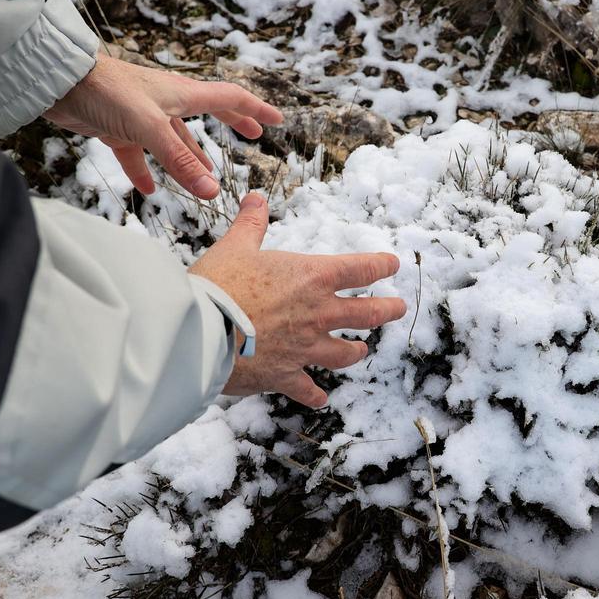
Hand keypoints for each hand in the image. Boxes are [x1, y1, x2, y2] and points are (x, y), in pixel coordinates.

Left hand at [44, 52, 282, 198]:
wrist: (57, 82)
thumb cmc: (106, 92)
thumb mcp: (149, 128)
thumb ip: (180, 162)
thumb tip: (213, 192)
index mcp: (182, 94)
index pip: (230, 98)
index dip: (255, 110)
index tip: (277, 120)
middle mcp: (166, 102)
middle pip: (208, 113)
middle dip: (231, 124)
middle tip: (252, 136)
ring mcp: (141, 115)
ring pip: (174, 140)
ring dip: (191, 158)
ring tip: (205, 179)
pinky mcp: (117, 127)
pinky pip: (138, 153)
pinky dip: (145, 170)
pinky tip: (148, 189)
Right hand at [190, 193, 407, 405]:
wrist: (199, 334)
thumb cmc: (217, 286)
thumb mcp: (234, 247)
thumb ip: (250, 225)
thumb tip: (255, 198)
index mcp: (312, 278)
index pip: (360, 269)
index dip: (381, 265)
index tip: (393, 265)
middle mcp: (317, 314)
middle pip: (367, 313)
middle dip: (387, 309)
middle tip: (399, 307)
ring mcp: (305, 348)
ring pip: (344, 353)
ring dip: (356, 351)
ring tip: (362, 350)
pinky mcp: (286, 375)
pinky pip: (307, 389)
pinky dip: (315, 396)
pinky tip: (321, 399)